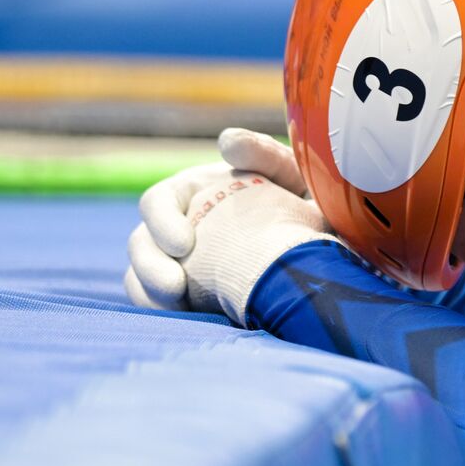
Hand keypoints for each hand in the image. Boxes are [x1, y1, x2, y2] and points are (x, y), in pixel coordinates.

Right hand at [125, 131, 336, 323]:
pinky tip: (188, 320)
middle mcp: (177, 228)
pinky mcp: (190, 298)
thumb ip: (263, 154)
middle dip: (150, 267)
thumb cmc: (302, 201)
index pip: (157, 204)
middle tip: (175, 288)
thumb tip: (226, 145)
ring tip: (178, 307)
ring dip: (152, 295)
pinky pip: (163, 308)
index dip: (162, 222)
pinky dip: (166, 314)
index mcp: (191, 193)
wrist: (323, 246)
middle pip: (141, 245)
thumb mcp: (291, 174)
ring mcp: (179, 265)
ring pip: (142, 280)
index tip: (184, 244)